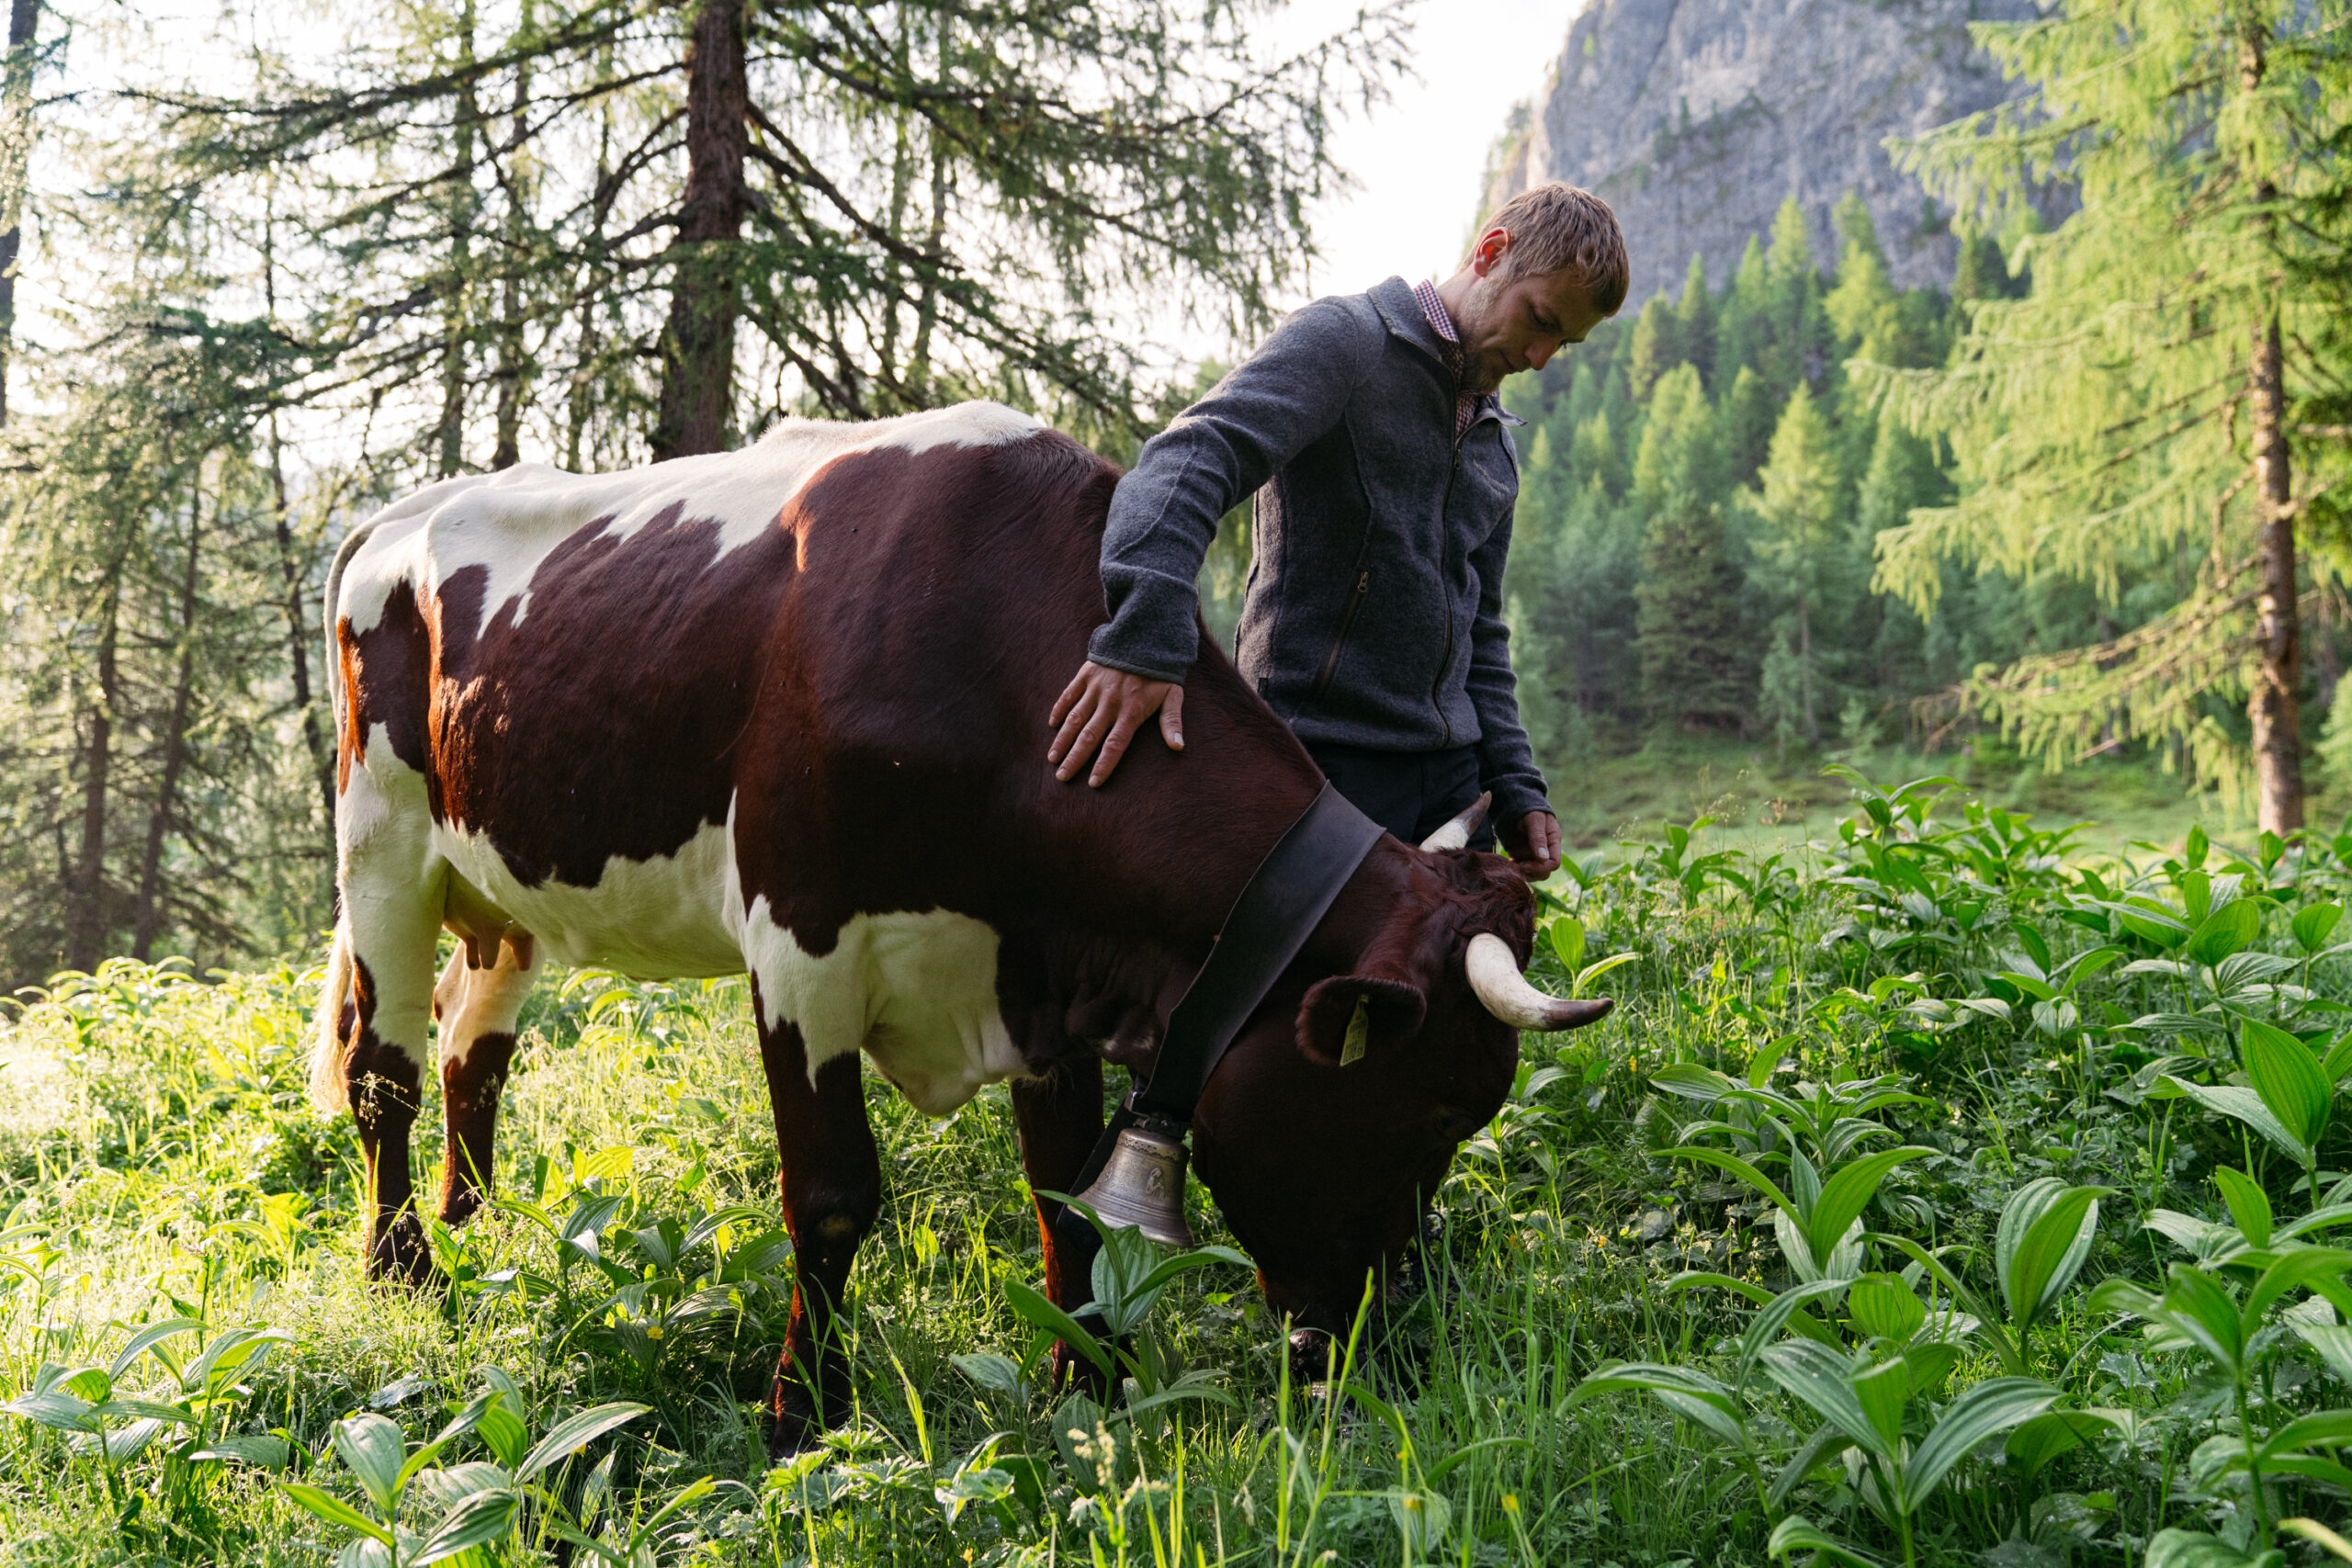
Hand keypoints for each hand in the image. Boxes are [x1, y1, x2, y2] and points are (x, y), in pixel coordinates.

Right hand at [1048, 661, 1184, 786]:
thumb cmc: (1161, 673)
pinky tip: (1051, 725)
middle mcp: (1110, 703)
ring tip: (1052, 758)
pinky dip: (1059, 709)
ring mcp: (1095, 689)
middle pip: (1089, 737)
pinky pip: (1069, 694)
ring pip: (1074, 719)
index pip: (1115, 745)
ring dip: (1062, 740)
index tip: (1093, 783)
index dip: (1104, 765)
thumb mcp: (1172, 695)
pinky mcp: (1086, 675)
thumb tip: (1178, 746)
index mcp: (1131, 712)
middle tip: (1061, 778)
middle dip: (1074, 759)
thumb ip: (1171, 722)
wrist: (1146, 636)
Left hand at [1504, 810, 1561, 879]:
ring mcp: (1534, 854)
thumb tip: (1543, 859)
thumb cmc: (1529, 809)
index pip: (1554, 863)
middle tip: (1517, 865)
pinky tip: (1509, 861)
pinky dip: (1517, 868)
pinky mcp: (1523, 855)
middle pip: (1545, 872)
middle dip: (1531, 871)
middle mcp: (1546, 850)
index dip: (1541, 867)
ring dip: (1523, 871)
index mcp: (1554, 841)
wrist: (1515, 804)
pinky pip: (1523, 869)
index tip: (1524, 865)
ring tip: (1512, 862)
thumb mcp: (1535, 820)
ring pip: (1534, 873)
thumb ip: (1538, 838)